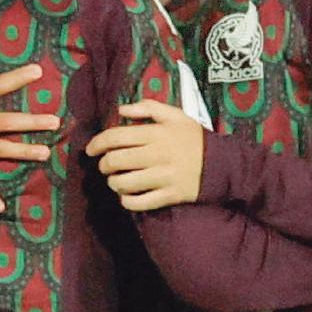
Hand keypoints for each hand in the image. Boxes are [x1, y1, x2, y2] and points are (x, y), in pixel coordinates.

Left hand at [85, 99, 204, 210]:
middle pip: (115, 162)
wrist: (222, 163)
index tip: (90, 149)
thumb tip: (120, 110)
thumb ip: (147, 108)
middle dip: (103, 165)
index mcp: (156, 133)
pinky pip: (140, 203)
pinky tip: (126, 197)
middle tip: (105, 166)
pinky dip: (127, 201)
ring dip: (113, 183)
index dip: (97, 143)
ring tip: (115, 180)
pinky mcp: (169, 195)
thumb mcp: (175, 115)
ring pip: (124, 184)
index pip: (116, 137)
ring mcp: (163, 177)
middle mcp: (157, 155)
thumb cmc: (194, 138)